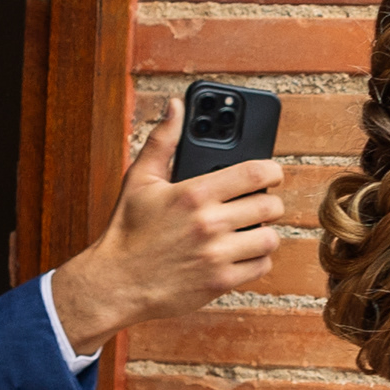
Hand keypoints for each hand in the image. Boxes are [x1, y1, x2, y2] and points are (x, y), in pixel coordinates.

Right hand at [45, 114, 285, 353]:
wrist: (116, 283)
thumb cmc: (128, 231)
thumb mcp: (140, 179)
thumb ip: (162, 140)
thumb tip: (176, 107)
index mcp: (194, 193)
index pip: (255, 173)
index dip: (272, 171)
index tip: (272, 174)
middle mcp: (209, 223)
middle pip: (270, 206)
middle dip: (270, 203)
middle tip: (259, 204)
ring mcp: (217, 255)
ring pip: (270, 238)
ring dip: (265, 233)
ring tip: (251, 229)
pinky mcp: (220, 282)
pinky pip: (261, 267)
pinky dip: (257, 260)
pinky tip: (242, 253)